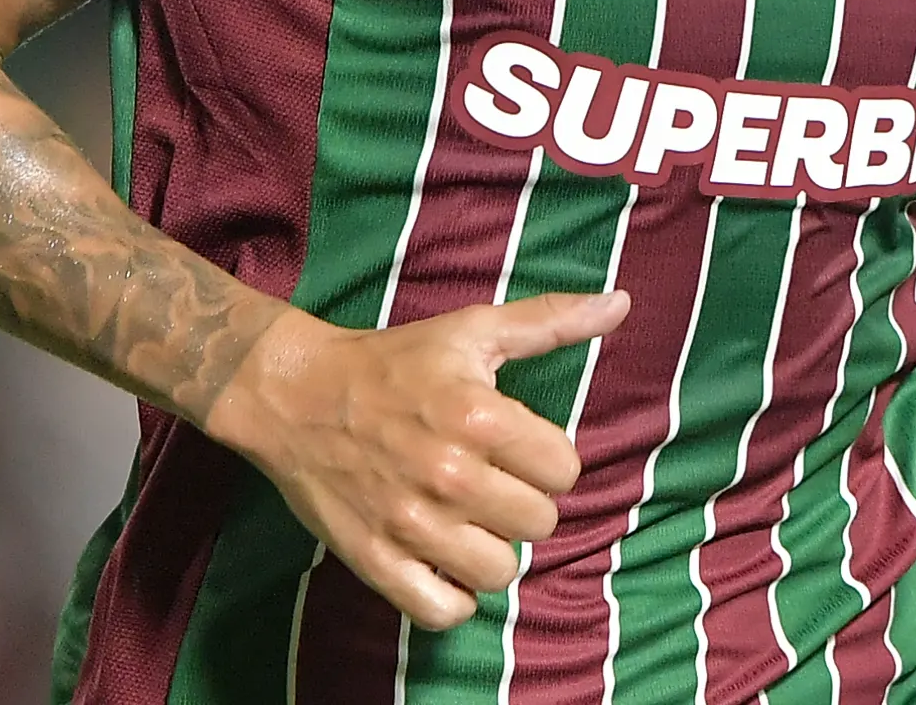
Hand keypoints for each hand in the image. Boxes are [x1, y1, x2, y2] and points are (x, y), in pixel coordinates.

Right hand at [203, 290, 631, 628]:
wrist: (295, 394)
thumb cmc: (392, 362)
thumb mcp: (471, 330)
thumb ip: (549, 321)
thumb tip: (620, 305)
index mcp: (478, 416)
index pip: (565, 471)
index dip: (546, 459)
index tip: (517, 448)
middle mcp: (448, 473)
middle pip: (539, 523)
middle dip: (521, 502)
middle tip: (489, 482)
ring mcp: (410, 523)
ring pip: (500, 571)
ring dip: (491, 550)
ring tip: (468, 521)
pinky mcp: (374, 559)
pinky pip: (443, 610)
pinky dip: (452, 596)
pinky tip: (444, 561)